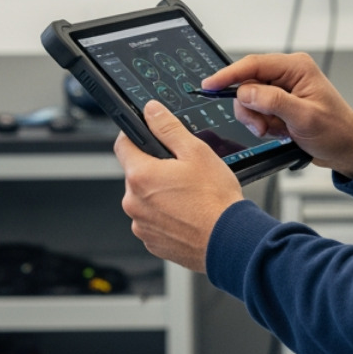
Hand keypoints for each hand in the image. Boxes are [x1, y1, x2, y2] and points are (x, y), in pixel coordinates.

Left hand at [114, 102, 244, 272]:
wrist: (229, 241)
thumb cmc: (215, 200)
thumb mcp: (195, 151)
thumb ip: (168, 128)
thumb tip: (152, 111)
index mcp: (140, 176)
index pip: (123, 145)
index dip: (136, 136)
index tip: (149, 136)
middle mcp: (133, 203)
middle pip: (136, 173)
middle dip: (154, 169)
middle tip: (182, 171)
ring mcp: (141, 225)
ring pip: (145, 199)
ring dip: (159, 194)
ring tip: (188, 196)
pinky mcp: (152, 242)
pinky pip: (153, 221)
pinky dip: (166, 216)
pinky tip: (187, 214)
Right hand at [201, 53, 352, 178]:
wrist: (348, 149)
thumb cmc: (336, 131)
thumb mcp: (305, 118)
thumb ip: (274, 102)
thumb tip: (245, 91)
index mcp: (296, 68)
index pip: (253, 65)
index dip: (229, 75)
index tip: (210, 86)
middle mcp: (288, 74)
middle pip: (248, 84)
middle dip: (250, 108)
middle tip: (262, 126)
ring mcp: (283, 89)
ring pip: (250, 100)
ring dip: (257, 119)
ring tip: (274, 130)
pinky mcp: (280, 103)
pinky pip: (257, 111)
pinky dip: (263, 124)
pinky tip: (279, 130)